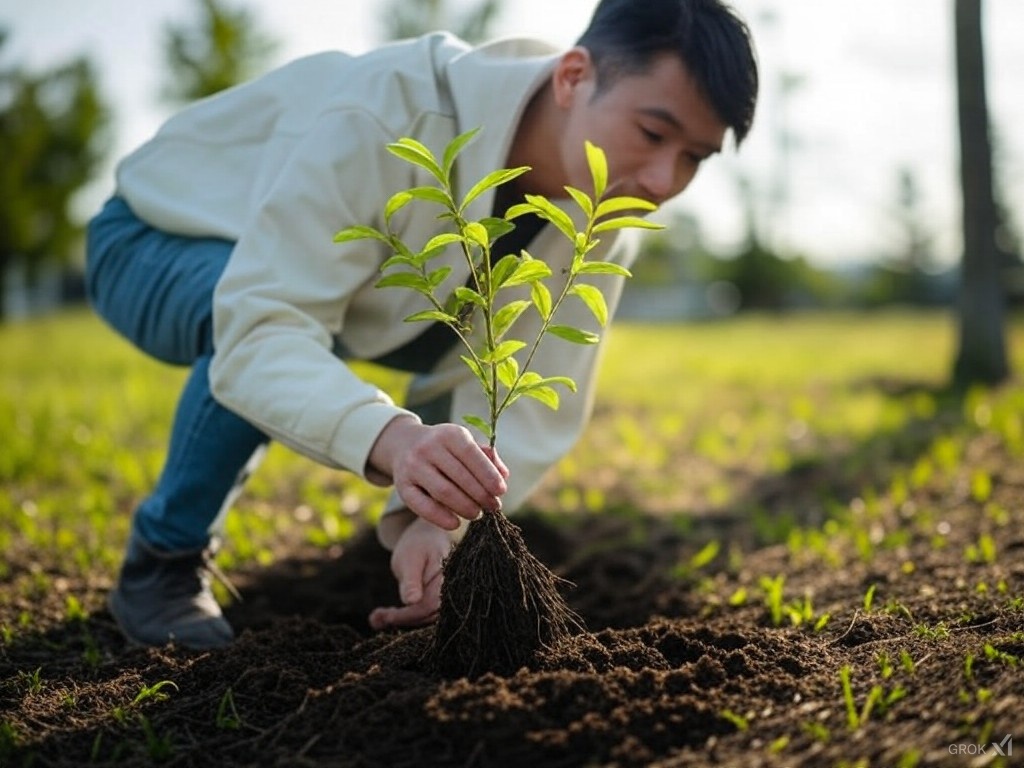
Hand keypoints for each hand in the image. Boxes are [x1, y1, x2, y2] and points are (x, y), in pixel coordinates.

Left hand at [368, 516, 454, 629]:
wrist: (426, 537)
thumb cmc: (418, 544)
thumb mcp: (410, 559)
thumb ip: (411, 581)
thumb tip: (411, 601)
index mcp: (448, 578)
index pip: (428, 605)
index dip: (407, 614)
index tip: (385, 616)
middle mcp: (452, 591)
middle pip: (428, 615)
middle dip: (401, 620)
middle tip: (375, 619)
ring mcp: (447, 598)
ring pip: (425, 617)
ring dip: (402, 620)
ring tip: (377, 618)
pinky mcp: (438, 602)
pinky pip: (424, 614)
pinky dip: (406, 617)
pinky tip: (386, 617)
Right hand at [369, 416, 508, 530]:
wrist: (405, 444)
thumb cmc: (445, 448)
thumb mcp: (465, 444)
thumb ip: (486, 457)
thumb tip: (504, 475)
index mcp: (449, 434)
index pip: (472, 455)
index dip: (488, 475)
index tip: (501, 492)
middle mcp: (428, 447)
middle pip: (459, 477)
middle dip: (480, 495)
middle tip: (493, 507)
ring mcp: (412, 466)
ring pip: (443, 492)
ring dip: (465, 507)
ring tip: (477, 514)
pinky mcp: (402, 485)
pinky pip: (422, 506)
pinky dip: (441, 518)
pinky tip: (455, 523)